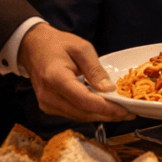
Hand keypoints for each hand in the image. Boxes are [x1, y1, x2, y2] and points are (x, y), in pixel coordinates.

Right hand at [18, 23, 134, 122]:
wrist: (33, 46)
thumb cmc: (58, 44)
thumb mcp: (81, 49)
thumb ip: (95, 70)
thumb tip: (109, 89)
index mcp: (56, 78)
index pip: (84, 100)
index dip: (106, 108)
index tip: (125, 110)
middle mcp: (48, 95)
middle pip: (83, 113)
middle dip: (107, 115)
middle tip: (129, 113)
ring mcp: (46, 103)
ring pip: (79, 116)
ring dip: (100, 116)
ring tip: (120, 112)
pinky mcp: (48, 106)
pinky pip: (72, 114)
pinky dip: (89, 112)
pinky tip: (103, 108)